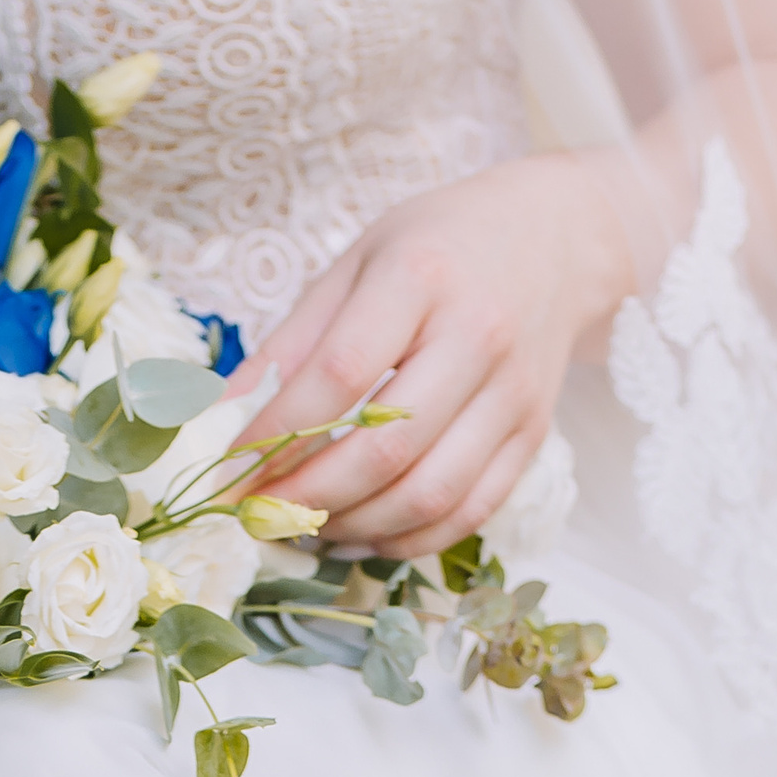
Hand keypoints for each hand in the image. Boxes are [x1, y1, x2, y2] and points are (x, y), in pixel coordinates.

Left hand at [232, 151, 630, 559]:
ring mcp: (514, 392)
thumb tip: (221, 417)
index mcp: (421, 278)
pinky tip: (363, 533)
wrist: (555, 238)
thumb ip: (290, 341)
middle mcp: (478, 336)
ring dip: (355, 527)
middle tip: (256, 513)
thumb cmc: (437, 246)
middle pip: (386, 448)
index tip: (230, 467)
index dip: (277, 432)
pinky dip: (410, 539)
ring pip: (431, 492)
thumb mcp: (354, 264)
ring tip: (304, 526)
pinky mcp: (535, 434)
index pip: (340, 375)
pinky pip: (471, 510)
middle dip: (307, 496)